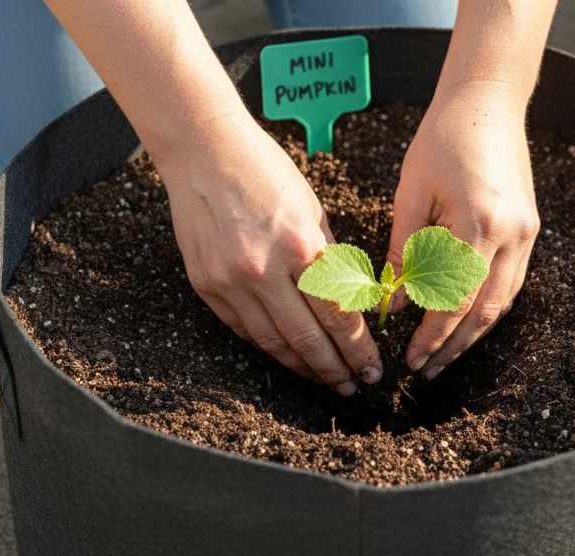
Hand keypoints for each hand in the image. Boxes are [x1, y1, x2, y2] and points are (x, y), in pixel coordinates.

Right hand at [157, 113, 382, 394]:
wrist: (203, 151)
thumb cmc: (266, 172)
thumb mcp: (312, 210)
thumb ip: (328, 259)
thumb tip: (349, 305)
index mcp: (301, 246)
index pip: (339, 315)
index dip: (358, 350)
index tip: (371, 369)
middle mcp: (264, 269)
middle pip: (308, 339)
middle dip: (335, 369)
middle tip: (353, 386)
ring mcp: (231, 281)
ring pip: (273, 343)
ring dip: (302, 366)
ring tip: (324, 379)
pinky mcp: (206, 285)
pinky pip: (244, 329)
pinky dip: (269, 346)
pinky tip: (288, 354)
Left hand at [386, 82, 539, 378]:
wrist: (487, 102)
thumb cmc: (441, 140)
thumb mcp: (410, 195)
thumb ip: (402, 254)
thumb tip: (389, 304)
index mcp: (479, 224)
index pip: (454, 301)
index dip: (432, 336)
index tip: (410, 359)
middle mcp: (512, 234)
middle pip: (484, 311)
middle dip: (452, 346)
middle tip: (425, 371)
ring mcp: (527, 233)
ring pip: (502, 302)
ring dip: (473, 335)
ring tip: (443, 357)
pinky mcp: (530, 229)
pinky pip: (511, 282)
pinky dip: (488, 308)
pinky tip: (465, 324)